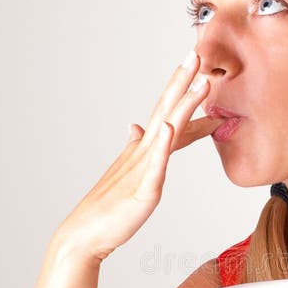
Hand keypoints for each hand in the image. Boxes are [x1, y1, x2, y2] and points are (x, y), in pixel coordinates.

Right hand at [55, 52, 223, 263]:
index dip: (185, 94)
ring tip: (202, 82)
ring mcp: (143, 170)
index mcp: (142, 150)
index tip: (201, 70)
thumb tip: (136, 127)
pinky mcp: (143, 191)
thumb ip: (138, 151)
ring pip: (167, 131)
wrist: (86, 234)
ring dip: (184, 105)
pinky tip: (171, 128)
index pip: (169, 117)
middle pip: (166, 110)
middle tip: (197, 53)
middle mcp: (142, 153)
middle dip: (183, 82)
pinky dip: (163, 146)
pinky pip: (155, 166)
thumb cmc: (108, 208)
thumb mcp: (128, 174)